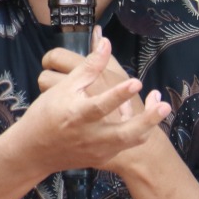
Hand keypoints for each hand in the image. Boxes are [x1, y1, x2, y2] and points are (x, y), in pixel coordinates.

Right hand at [13, 36, 169, 173]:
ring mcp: (98, 149)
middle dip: (146, 119)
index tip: (136, 82)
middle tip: (164, 104)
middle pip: (123, 132)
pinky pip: (127, 145)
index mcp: (77, 115)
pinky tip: (143, 113)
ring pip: (130, 141)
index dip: (118, 94)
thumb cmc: (47, 114)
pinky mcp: (103, 156)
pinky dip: (139, 129)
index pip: (100, 105)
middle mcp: (90, 135)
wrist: (35, 150)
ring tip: (162, 107)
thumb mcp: (63, 89)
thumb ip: (86, 67)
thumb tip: (104, 41)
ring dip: (149, 125)